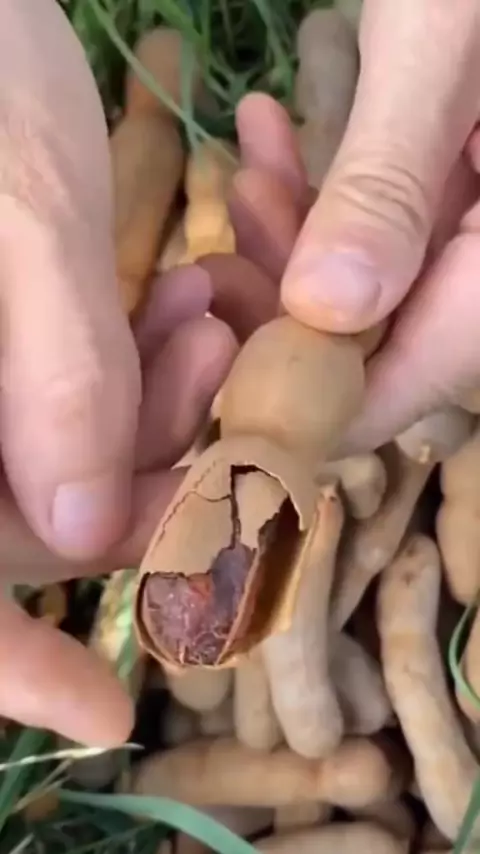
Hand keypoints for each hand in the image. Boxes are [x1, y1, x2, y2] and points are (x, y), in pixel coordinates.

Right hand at [0, 0, 242, 745]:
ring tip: (213, 324)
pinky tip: (189, 305)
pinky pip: (73, 394)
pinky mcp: (16, 346)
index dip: (9, 663)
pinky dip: (141, 372)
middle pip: (26, 523)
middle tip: (230, 429)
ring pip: (64, 462)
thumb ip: (49, 374)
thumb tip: (78, 529)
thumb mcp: (15, 212)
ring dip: (158, 421)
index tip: (104, 713)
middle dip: (139, 494)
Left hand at [241, 1, 479, 451]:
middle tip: (215, 259)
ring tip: (244, 177)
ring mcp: (471, 231)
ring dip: (291, 243)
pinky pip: (383, 227)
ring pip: (370, 287)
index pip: (403, 386)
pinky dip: (324, 195)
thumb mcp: (440, 46)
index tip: (217, 350)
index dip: (302, 393)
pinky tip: (274, 139)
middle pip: (376, 345)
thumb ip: (389, 182)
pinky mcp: (453, 192)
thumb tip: (324, 310)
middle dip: (280, 308)